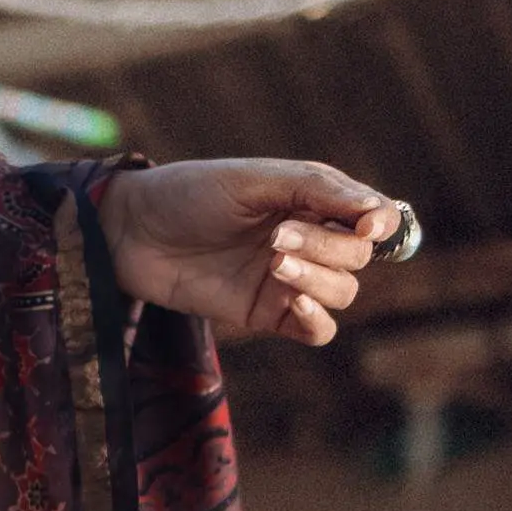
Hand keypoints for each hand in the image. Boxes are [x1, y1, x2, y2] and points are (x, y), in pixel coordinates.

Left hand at [96, 158, 409, 347]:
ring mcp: (288, 279)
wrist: (130, 233)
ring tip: (274, 262)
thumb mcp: (255, 180)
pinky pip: (317, 330)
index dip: (380, 222)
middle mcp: (308, 239)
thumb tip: (380, 215)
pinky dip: (317, 320)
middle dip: (328, 246)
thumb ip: (318, 190)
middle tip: (277, 236)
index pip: (372, 216)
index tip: (367, 224)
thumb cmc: (190, 193)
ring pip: (342, 292)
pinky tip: (294, 302)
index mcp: (312, 199)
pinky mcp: (265, 313)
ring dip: (319, 279)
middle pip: (357, 256)